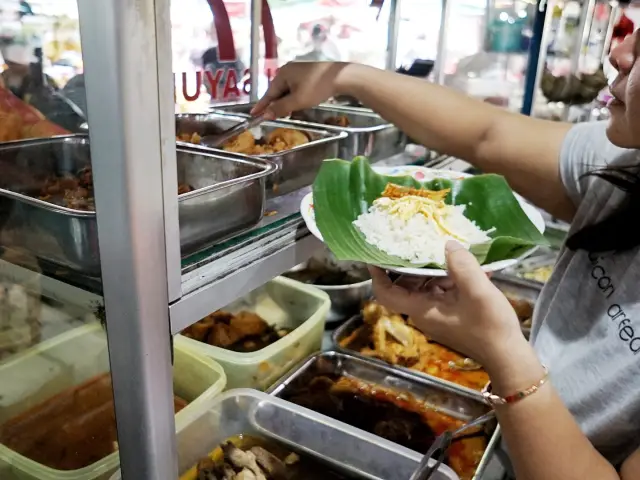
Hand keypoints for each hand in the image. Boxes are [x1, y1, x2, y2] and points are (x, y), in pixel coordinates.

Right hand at [251, 61, 351, 117]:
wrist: (341, 77)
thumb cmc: (317, 88)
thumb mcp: (297, 101)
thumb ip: (280, 108)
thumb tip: (265, 115)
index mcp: (283, 74)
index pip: (269, 93)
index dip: (262, 106)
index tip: (253, 114)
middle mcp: (288, 70)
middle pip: (277, 91)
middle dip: (275, 105)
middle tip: (269, 117)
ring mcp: (298, 71)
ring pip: (287, 91)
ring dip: (285, 102)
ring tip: (284, 114)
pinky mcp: (308, 74)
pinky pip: (295, 88)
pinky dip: (293, 98)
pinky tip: (296, 105)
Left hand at [368, 241, 526, 369]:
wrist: (508, 357)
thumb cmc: (490, 326)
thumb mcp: (478, 291)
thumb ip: (462, 266)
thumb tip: (447, 245)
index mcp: (421, 309)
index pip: (387, 293)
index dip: (378, 274)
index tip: (375, 254)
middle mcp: (424, 312)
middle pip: (407, 283)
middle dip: (416, 263)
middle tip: (423, 240)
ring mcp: (437, 314)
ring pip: (428, 285)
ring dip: (440, 269)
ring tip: (459, 254)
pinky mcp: (451, 315)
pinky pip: (444, 291)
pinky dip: (454, 279)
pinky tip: (476, 269)